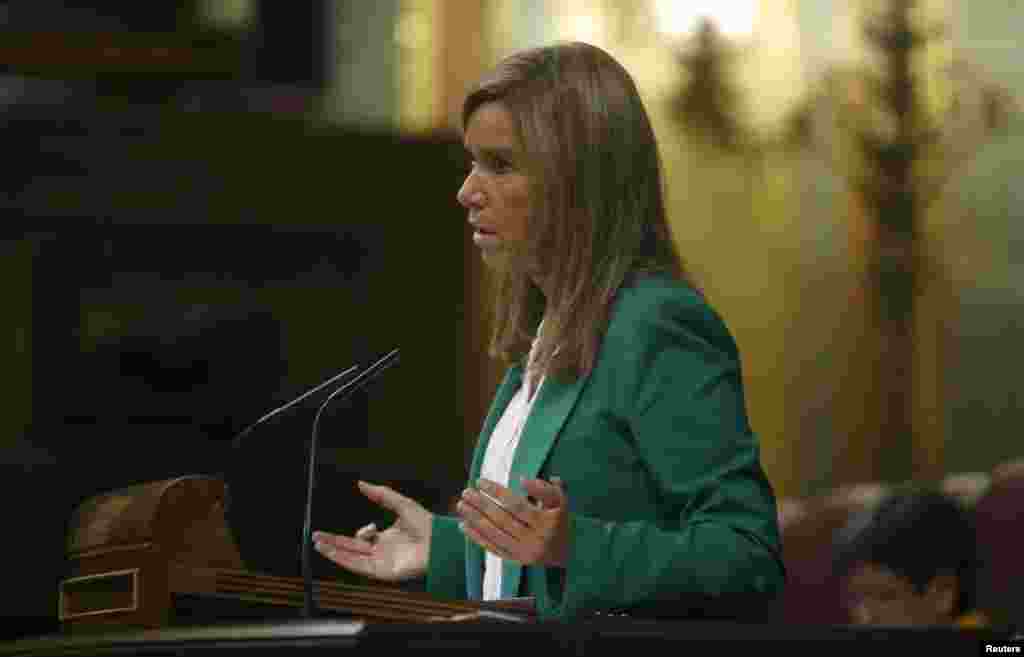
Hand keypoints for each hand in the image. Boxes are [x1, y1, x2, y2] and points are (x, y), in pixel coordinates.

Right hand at [313, 481, 431, 581]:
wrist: (439, 540)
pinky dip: (344, 560)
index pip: (363, 539)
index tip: (369, 528)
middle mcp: (381, 552)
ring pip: (351, 558)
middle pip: (351, 548)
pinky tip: (332, 552)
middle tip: (316, 537)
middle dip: (333, 543)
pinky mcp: (382, 571)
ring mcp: (381, 562)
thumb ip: (380, 494)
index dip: (360, 533)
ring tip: (317, 544)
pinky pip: (358, 566)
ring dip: (333, 551)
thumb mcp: (400, 503)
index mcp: (386, 539)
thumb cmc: (426, 523)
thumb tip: (361, 483)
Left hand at [456, 477, 569, 567]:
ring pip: (495, 534)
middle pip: (502, 519)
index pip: (517, 505)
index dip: (497, 492)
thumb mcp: (560, 500)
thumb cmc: (560, 519)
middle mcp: (535, 540)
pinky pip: (493, 548)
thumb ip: (544, 488)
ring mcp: (524, 552)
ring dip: (475, 520)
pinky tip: (464, 525)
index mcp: (547, 522)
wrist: (570, 553)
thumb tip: (522, 479)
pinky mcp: (516, 561)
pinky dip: (477, 537)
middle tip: (466, 492)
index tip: (480, 481)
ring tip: (461, 505)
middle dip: (481, 504)